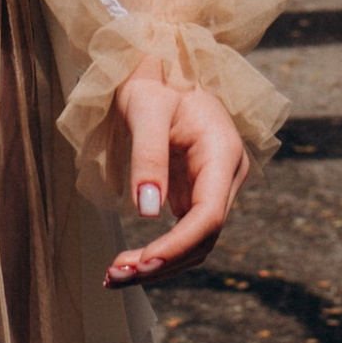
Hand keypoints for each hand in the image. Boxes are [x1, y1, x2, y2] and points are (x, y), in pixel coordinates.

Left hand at [98, 63, 251, 286]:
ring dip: (159, 265)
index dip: (178, 245)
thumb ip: (148, 156)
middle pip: (204, 237)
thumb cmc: (152, 80)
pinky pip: (184, 235)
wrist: (161, 66)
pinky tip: (127, 265)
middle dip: (162, 263)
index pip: (210, 216)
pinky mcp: (198, 194)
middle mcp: (227, 175)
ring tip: (114, 276)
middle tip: (115, 276)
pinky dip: (159, 254)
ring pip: (196, 243)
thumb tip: (147, 211)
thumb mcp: (143, 107)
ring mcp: (215, 187)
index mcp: (222, 152)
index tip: (142, 264)